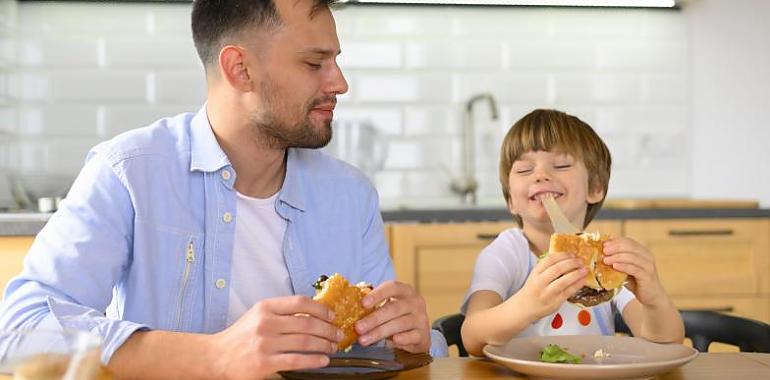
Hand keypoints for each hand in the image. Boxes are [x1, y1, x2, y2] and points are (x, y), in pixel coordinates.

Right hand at [209, 295, 342, 379]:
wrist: (218, 356)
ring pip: (305, 341)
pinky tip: (323, 360)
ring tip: (333, 347)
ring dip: (325, 344)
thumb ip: (282, 312)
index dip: (321, 308)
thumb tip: (314, 312)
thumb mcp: (259, 315)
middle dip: (328, 329)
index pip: (300, 302)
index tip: (332, 315)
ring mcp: (265, 343)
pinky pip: (297, 360)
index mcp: (266, 307)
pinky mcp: (265, 363)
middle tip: (338, 334)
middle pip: (307, 323)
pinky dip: (314, 360)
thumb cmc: (242, 335)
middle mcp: (266, 323)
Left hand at [354, 281, 429, 352]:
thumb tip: (349, 305)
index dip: (378, 294)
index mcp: (405, 291)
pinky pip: (412, 336)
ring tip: (364, 340)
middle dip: (374, 319)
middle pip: (394, 308)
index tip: (363, 304)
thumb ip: (373, 304)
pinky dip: (402, 339)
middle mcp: (416, 302)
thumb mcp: (388, 306)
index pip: (392, 287)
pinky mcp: (424, 335)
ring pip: (400, 324)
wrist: (418, 334)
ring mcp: (421, 318)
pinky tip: (391, 341)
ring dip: (380, 332)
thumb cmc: (398, 316)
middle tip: (358, 328)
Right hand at [516, 252, 586, 319]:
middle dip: (572, 263)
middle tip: (580, 261)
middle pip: (558, 269)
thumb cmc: (533, 290)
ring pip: (564, 281)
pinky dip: (577, 284)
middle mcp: (540, 282)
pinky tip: (582, 280)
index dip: (563, 255)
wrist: (525, 307)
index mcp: (535, 273)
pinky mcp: (555, 302)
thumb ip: (547, 268)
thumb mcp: (535, 276)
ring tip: (584, 269)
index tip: (572, 254)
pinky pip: (569, 291)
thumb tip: (567, 259)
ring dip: (577, 273)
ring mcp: (548, 293)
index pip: (549, 260)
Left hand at [603, 237, 665, 306]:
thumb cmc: (636, 281)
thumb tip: (600, 255)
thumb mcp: (625, 268)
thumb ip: (617, 261)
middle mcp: (646, 256)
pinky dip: (623, 266)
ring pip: (632, 257)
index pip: (628, 241)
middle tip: (604, 251)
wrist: (651, 296)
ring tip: (605, 260)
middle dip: (615, 247)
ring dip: (617, 257)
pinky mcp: (647, 276)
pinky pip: (634, 269)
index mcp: (641, 251)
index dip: (615, 241)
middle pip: (630, 247)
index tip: (604, 244)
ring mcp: (648, 266)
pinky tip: (615, 266)